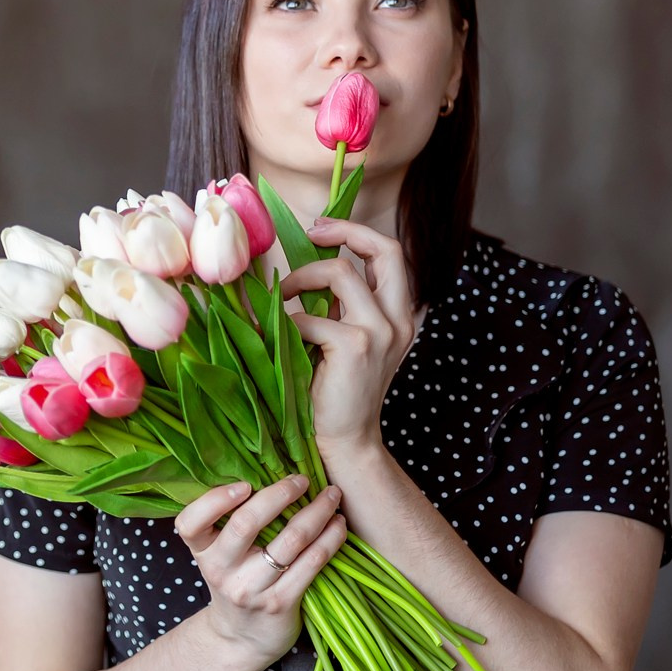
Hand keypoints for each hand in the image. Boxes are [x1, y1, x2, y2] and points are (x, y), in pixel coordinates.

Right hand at [174, 473, 347, 670]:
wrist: (241, 639)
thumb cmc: (236, 583)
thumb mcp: (219, 557)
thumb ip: (230, 523)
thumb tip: (268, 473)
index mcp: (203, 552)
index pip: (191, 523)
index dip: (214, 500)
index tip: (243, 484)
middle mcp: (221, 571)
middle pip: (245, 524)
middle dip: (278, 494)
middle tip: (301, 479)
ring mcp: (251, 589)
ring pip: (288, 542)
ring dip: (315, 512)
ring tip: (331, 496)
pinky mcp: (281, 603)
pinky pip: (311, 563)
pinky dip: (329, 539)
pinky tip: (338, 525)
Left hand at [279, 218, 417, 457]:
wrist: (346, 441)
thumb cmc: (336, 392)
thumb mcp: (345, 341)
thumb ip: (339, 308)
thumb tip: (302, 271)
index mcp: (399, 315)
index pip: (391, 254)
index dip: (356, 232)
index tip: (322, 229)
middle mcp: (398, 319)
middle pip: (385, 250)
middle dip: (345, 229)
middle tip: (309, 232)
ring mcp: (380, 331)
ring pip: (340, 271)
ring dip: (301, 277)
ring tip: (280, 296)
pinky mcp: (355, 346)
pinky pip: (307, 317)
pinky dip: (284, 322)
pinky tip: (272, 336)